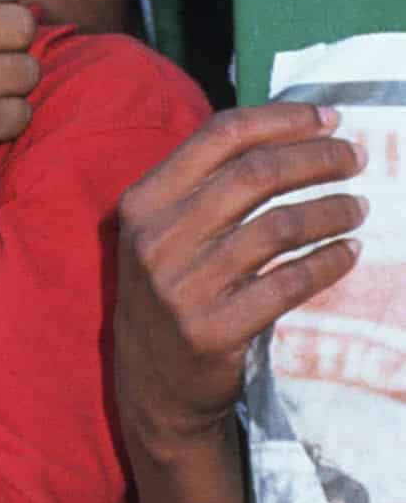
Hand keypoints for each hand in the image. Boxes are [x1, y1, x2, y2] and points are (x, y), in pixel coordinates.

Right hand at [115, 103, 365, 454]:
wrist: (153, 385)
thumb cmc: (171, 291)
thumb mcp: (165, 232)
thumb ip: (205, 187)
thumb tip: (284, 134)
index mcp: (144, 200)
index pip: (220, 136)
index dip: (281, 120)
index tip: (328, 118)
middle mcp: (158, 237)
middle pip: (254, 175)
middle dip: (315, 158)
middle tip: (356, 158)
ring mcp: (184, 286)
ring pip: (277, 227)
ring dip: (329, 210)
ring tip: (357, 207)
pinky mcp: (215, 329)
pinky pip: (287, 283)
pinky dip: (327, 263)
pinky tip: (348, 252)